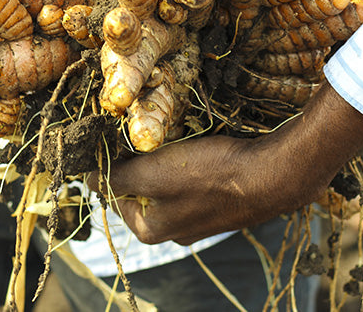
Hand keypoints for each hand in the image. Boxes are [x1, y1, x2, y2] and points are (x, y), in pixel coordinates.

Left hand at [93, 82, 362, 244]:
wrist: (274, 175)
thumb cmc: (211, 174)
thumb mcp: (154, 174)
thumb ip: (118, 177)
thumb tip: (87, 176)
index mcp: (150, 229)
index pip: (112, 193)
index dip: (109, 163)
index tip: (112, 136)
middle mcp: (172, 232)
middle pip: (139, 189)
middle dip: (138, 160)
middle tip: (140, 131)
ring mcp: (198, 220)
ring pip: (167, 184)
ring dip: (163, 160)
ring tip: (170, 135)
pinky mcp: (220, 204)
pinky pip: (192, 181)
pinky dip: (188, 163)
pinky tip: (197, 146)